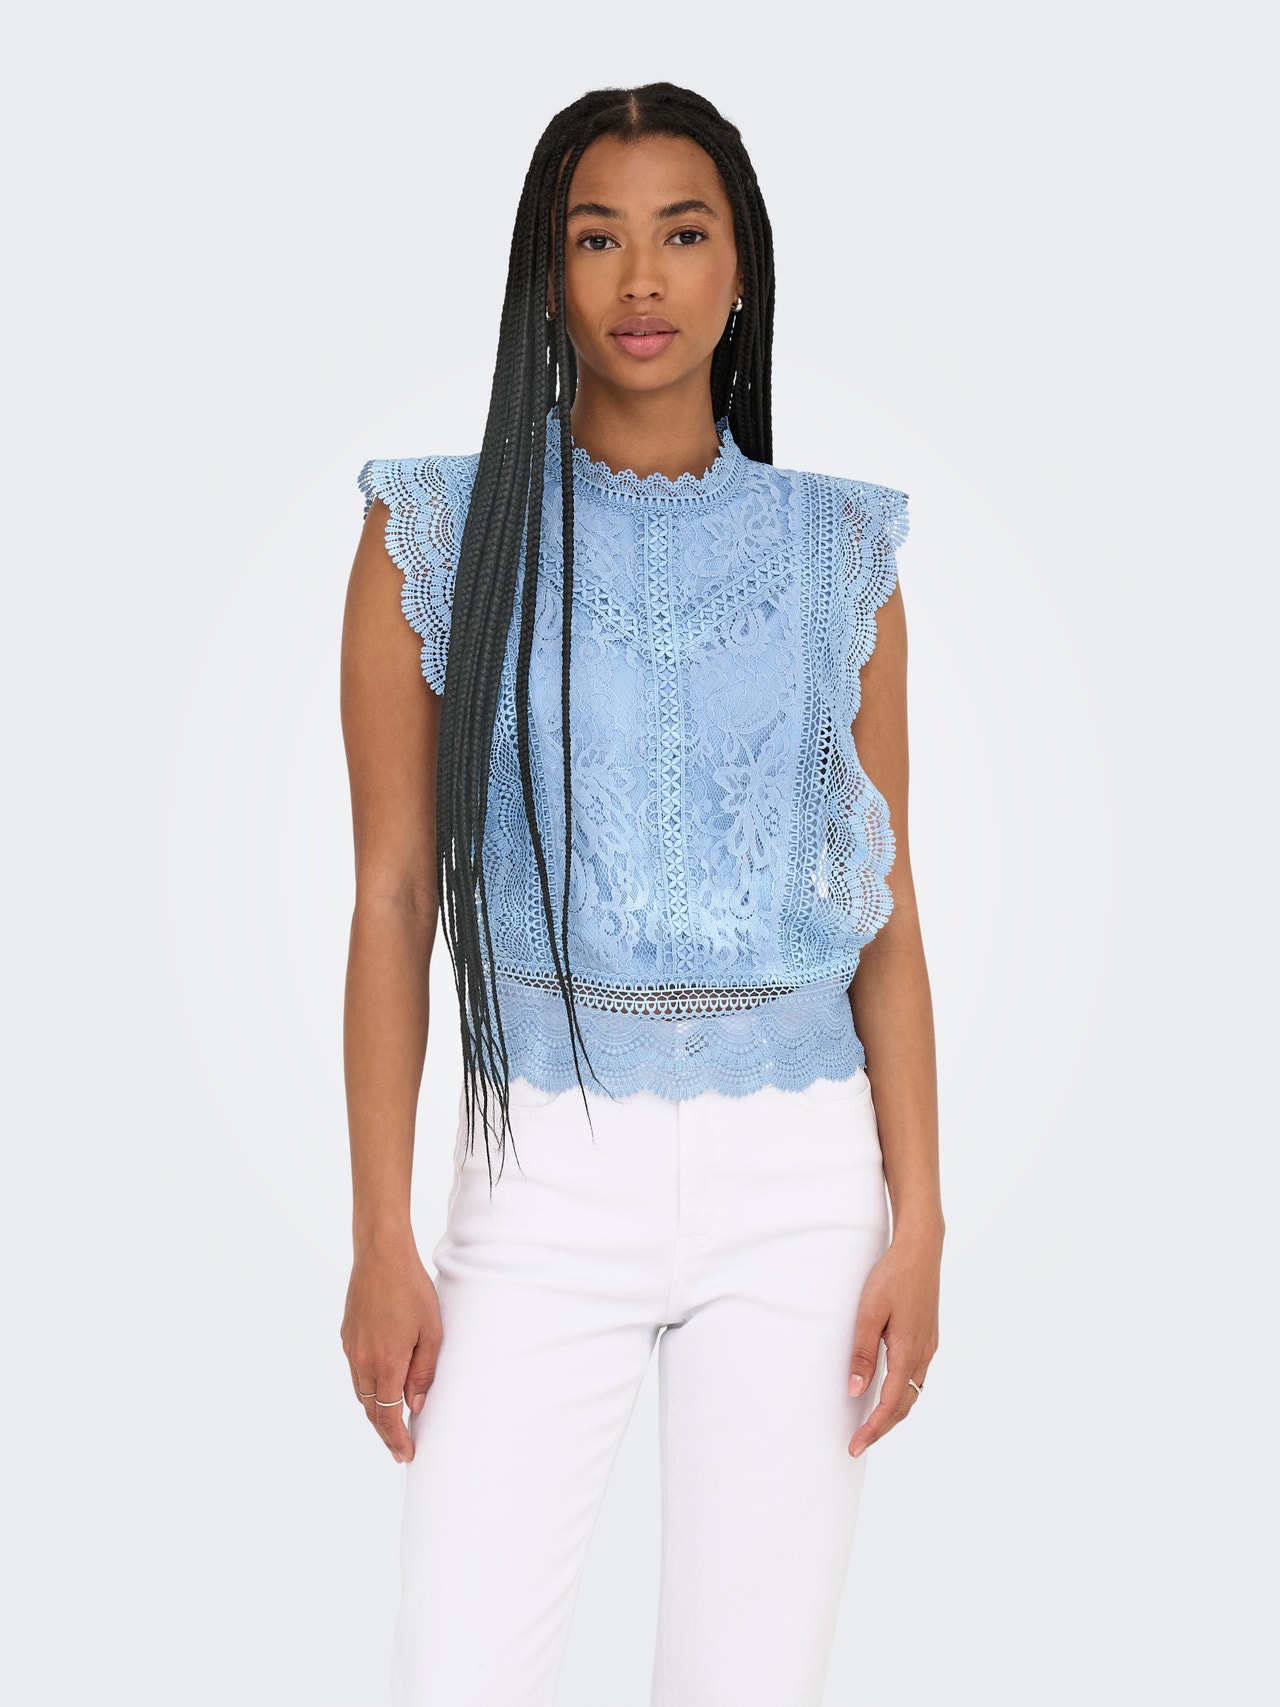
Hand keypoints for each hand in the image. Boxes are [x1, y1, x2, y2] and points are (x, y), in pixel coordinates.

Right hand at [341, 1240, 441, 1463]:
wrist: (381, 1255)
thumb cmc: (412, 1290)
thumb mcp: (431, 1332)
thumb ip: (423, 1373)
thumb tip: (415, 1406)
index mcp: (385, 1363)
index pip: (387, 1416)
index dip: (396, 1439)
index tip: (406, 1454)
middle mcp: (362, 1361)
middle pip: (370, 1410)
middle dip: (385, 1432)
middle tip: (400, 1448)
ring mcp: (351, 1348)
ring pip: (360, 1392)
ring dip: (375, 1411)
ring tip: (391, 1423)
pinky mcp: (347, 1335)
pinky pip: (356, 1371)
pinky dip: (367, 1387)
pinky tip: (380, 1386)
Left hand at [846, 1227, 940, 1457]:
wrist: (920, 1251)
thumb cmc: (892, 1277)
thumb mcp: (869, 1313)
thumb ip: (863, 1353)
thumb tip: (856, 1391)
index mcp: (908, 1351)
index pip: (891, 1404)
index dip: (873, 1429)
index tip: (855, 1445)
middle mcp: (923, 1354)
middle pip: (905, 1405)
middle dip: (882, 1428)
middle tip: (858, 1443)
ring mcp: (929, 1347)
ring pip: (913, 1392)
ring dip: (893, 1413)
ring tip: (870, 1425)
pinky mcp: (928, 1338)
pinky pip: (916, 1377)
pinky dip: (902, 1393)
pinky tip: (888, 1391)